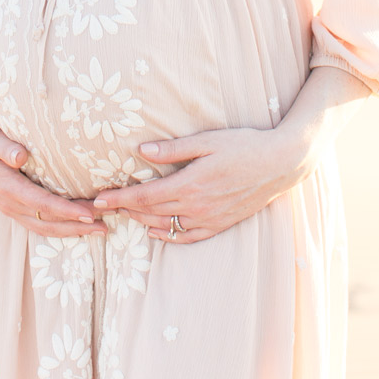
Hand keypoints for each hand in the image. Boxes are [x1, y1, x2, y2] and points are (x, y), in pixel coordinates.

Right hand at [0, 118, 107, 237]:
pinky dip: (57, 228)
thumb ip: (3, 146)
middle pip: (47, 223)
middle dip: (76, 227)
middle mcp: (9, 202)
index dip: (66, 211)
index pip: (42, 204)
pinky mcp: (11, 205)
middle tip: (104, 227)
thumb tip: (21, 155)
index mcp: (6, 187)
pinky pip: (37, 224)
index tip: (89, 213)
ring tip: (97, 230)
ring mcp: (9, 207)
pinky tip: (73, 225)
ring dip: (70, 231)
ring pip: (43, 228)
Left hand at [92, 126, 305, 243]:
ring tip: (123, 214)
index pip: (145, 196)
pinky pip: (188, 237)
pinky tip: (156, 231)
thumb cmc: (243, 145)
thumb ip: (173, 149)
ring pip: (166, 226)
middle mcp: (196, 206)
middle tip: (102, 207)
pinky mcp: (220, 224)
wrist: (280, 165)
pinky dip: (168, 236)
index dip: (119, 199)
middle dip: (124, 210)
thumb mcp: (207, 140)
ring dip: (142, 222)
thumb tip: (141, 150)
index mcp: (190, 184)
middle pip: (151, 213)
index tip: (98, 200)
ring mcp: (209, 219)